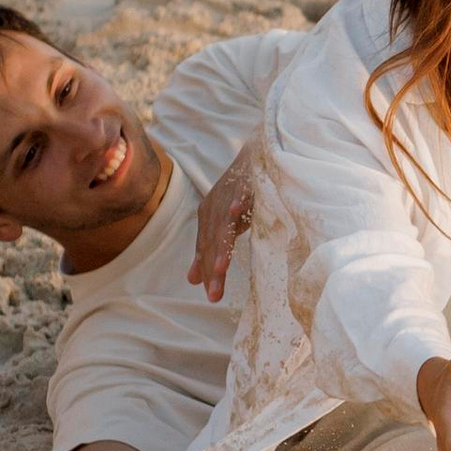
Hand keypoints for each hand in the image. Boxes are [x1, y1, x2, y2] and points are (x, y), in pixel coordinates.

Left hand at [189, 144, 258, 301]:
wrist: (257, 152)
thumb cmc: (241, 192)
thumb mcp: (224, 223)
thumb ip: (209, 249)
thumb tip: (193, 281)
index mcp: (209, 218)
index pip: (207, 249)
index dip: (209, 272)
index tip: (213, 297)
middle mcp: (215, 206)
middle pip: (213, 241)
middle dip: (213, 268)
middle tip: (214, 294)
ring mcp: (230, 193)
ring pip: (225, 224)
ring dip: (223, 245)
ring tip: (220, 268)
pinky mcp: (246, 181)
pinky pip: (241, 192)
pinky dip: (236, 202)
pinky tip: (233, 212)